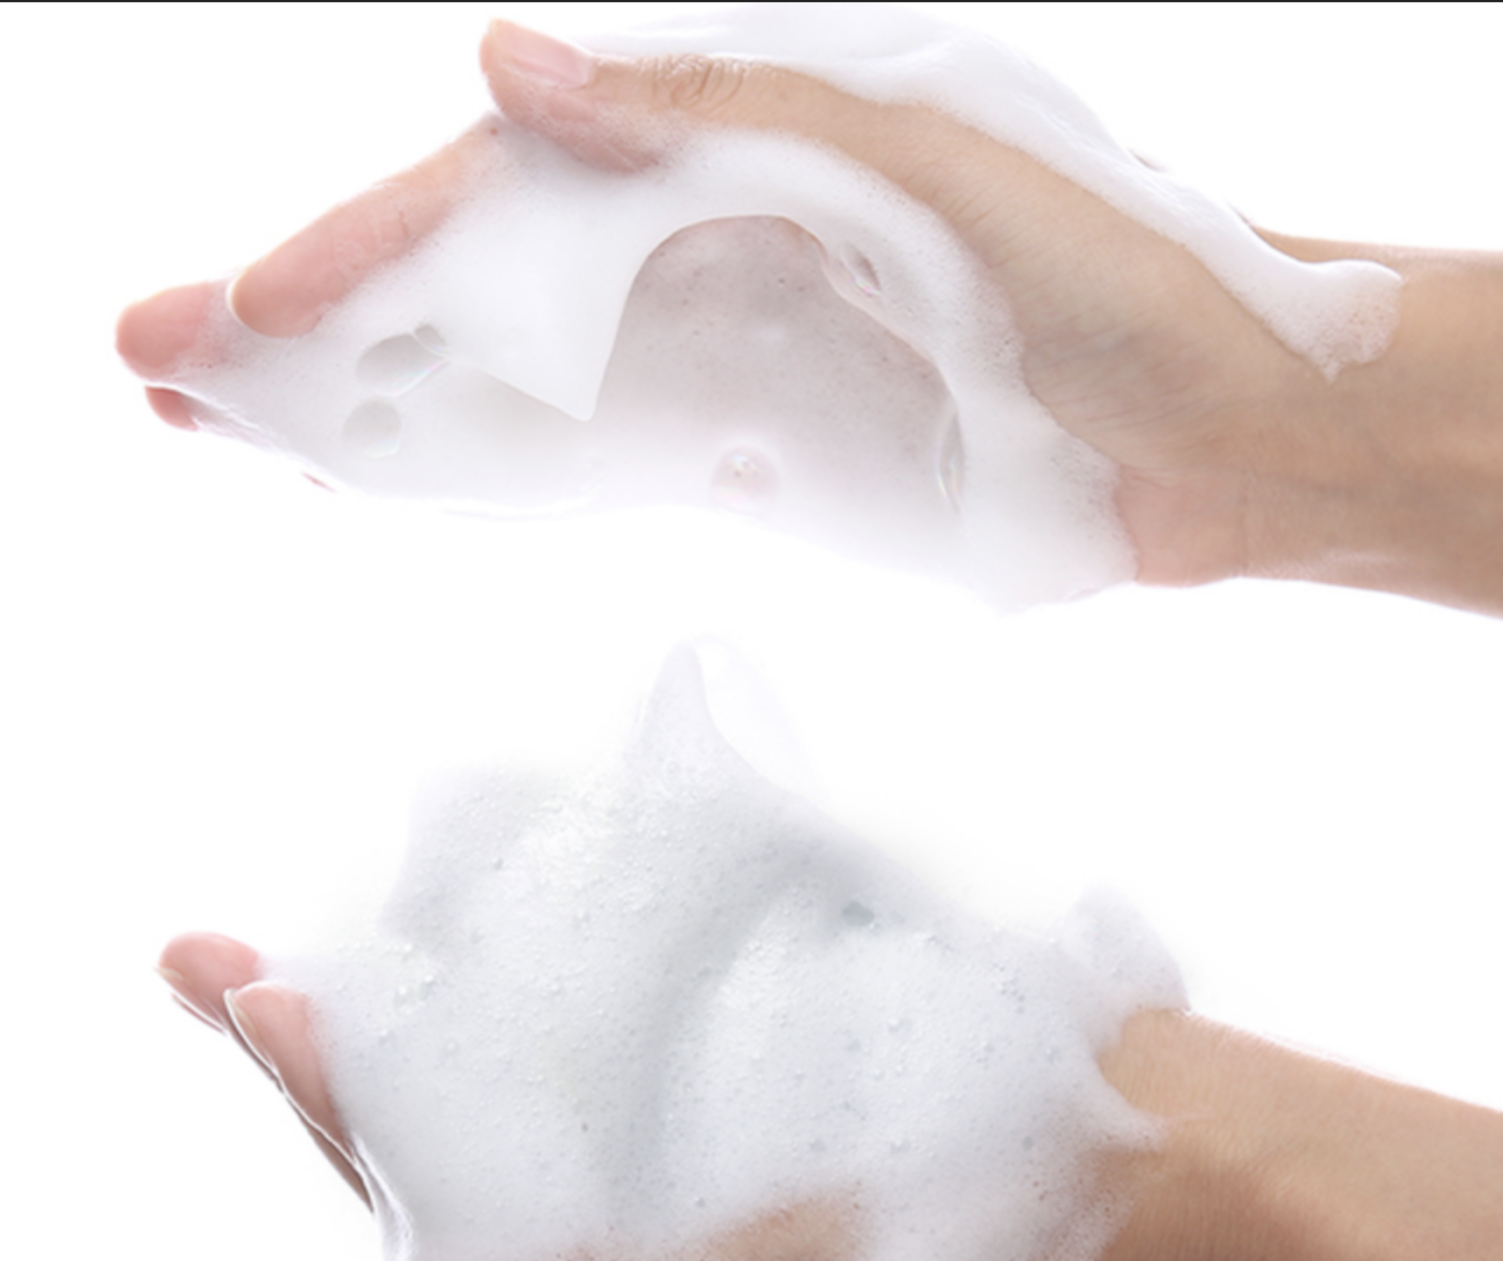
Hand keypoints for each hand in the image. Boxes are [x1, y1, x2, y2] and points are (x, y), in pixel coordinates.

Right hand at [118, 19, 1351, 594]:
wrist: (1215, 426)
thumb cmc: (1107, 267)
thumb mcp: (918, 149)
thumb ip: (713, 113)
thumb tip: (502, 66)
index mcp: (724, 148)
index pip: (494, 196)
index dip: (356, 257)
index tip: (231, 319)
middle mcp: (701, 249)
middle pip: (471, 286)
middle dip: (316, 332)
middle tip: (162, 376)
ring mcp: (721, 362)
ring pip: (510, 382)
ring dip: (374, 411)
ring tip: (236, 436)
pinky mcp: (760, 460)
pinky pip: (595, 468)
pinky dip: (491, 479)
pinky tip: (397, 488)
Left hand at [155, 931, 1179, 1260]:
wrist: (1147, 1122)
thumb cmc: (1006, 1204)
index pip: (446, 1225)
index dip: (337, 1110)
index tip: (250, 992)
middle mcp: (645, 1251)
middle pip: (452, 1160)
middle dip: (334, 1059)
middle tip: (216, 959)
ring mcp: (685, 1167)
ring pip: (514, 1098)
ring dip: (410, 1020)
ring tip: (298, 955)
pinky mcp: (733, 1095)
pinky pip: (606, 1045)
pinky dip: (530, 989)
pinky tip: (467, 930)